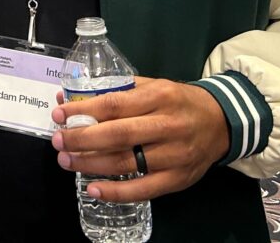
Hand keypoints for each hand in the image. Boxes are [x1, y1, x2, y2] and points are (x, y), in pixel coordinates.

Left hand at [51, 77, 228, 202]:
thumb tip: (73, 97)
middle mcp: (168, 125)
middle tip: (57, 142)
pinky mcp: (178, 179)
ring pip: (126, 163)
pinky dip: (116, 192)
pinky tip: (93, 189)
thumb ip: (117, 91)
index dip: (84, 111)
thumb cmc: (178, 101)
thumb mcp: (153, 85)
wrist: (221, 121)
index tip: (59, 115)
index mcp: (159, 96)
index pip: (114, 105)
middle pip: (118, 135)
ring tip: (66, 161)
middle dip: (82, 139)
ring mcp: (174, 155)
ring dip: (91, 164)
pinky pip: (143, 190)